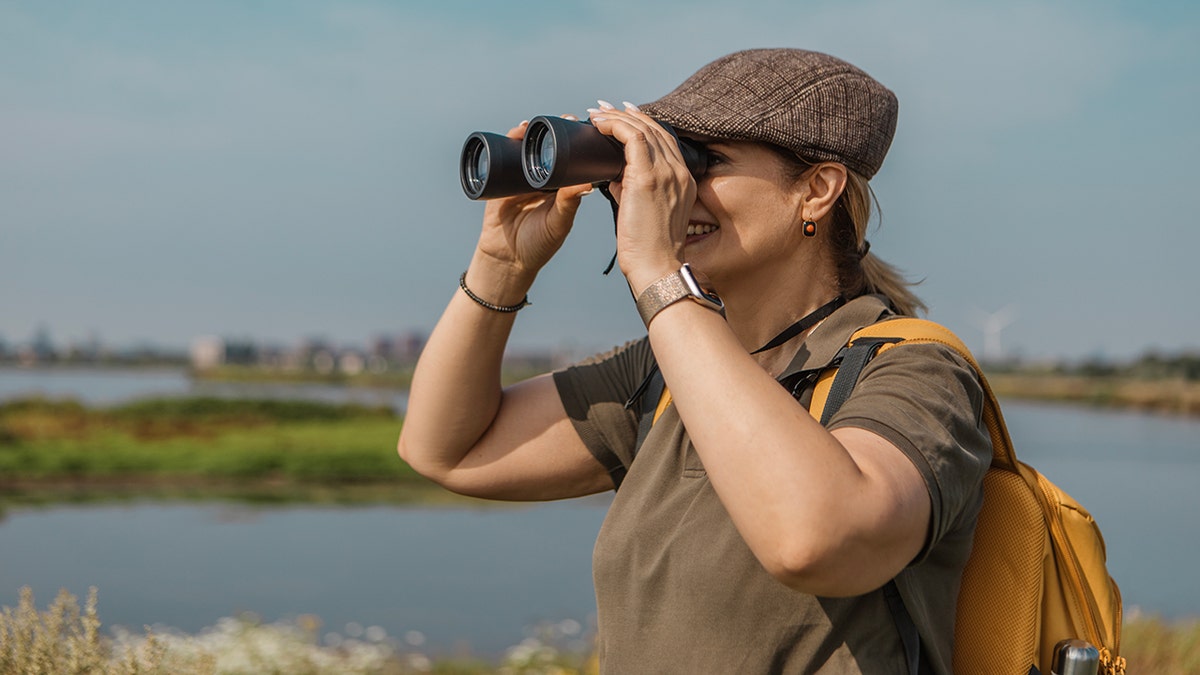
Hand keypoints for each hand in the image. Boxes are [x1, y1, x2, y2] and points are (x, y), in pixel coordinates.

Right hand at [474, 120, 593, 285]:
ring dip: (531, 133)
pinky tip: (516, 132)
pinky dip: (508, 142)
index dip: (577, 143)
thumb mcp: (558, 223)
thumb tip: (587, 183)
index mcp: (559, 187)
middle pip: (548, 149)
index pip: (570, 160)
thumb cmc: (538, 245)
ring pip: (526, 149)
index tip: (586, 129)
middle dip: (555, 131)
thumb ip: (569, 203)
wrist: (508, 259)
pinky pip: (502, 157)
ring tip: (540, 123)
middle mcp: (540, 179)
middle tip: (568, 119)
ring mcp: (519, 178)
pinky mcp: (500, 181)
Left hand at [587, 102, 694, 294]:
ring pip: (643, 128)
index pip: (664, 140)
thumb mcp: (644, 212)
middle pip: (655, 128)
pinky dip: (614, 126)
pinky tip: (599, 126)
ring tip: (596, 114)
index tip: (621, 118)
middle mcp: (678, 172)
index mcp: (682, 180)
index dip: (642, 124)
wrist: (657, 267)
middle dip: (627, 114)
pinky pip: (631, 136)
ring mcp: (666, 172)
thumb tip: (614, 178)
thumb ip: (632, 191)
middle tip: (603, 109)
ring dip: (616, 117)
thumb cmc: (648, 248)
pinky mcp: (647, 177)